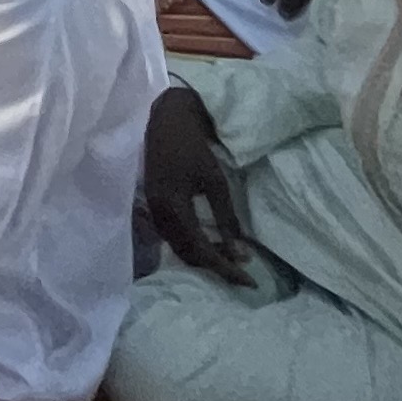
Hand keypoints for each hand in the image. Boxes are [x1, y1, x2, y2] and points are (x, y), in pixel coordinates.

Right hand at [138, 87, 252, 279]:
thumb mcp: (215, 182)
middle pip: (186, 254)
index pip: (201, 250)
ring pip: (177, 247)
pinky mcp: (153, 204)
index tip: (249, 280)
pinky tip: (207, 240)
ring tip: (228, 256)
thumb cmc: (193, 146)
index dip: (225, 268)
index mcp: (173, 208)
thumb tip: (241, 254)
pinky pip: (171, 236)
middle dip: (215, 266)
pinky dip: (190, 244)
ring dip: (202, 256)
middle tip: (241, 270)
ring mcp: (152, 210)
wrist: (165, 120)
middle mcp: (158, 214)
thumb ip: (226, 219)